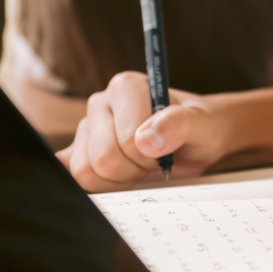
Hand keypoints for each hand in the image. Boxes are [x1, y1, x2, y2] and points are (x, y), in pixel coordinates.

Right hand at [60, 71, 228, 191]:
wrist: (197, 137)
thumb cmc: (199, 127)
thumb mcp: (202, 124)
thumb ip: (180, 124)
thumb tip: (147, 140)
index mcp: (126, 87)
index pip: (126, 140)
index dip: (150, 155)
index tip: (166, 148)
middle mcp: (101, 102)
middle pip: (102, 159)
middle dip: (134, 170)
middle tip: (154, 161)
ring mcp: (86, 127)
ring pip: (85, 172)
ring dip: (119, 180)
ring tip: (139, 166)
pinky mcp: (79, 150)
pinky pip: (70, 174)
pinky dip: (91, 184)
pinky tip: (112, 179)